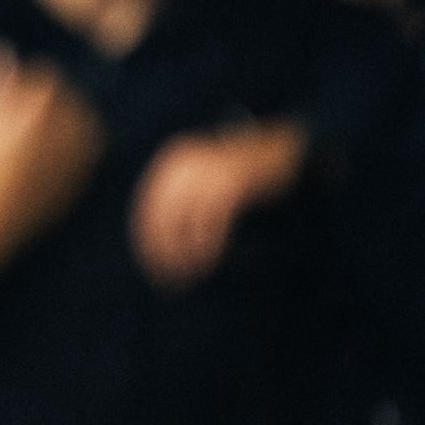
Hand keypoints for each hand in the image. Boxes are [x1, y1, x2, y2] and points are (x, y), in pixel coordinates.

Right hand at [0, 45, 105, 280]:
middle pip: (67, 98)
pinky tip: (49, 160)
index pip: (45, 77)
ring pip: (81, 121)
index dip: (26, 88)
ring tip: (36, 143)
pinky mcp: (83, 176)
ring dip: (65, 124)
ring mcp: (77, 152)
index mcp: (36, 108)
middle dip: (47, 105)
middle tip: (20, 129)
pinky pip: (89, 148)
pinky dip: (75, 147)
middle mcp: (64, 127)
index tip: (10, 106)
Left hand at [129, 120, 307, 289]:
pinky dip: (209, 242)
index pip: (147, 209)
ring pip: (187, 220)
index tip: (153, 267)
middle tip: (171, 276)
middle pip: (163, 217)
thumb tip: (162, 248)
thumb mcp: (201, 184)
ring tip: (192, 272)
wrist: (277, 147)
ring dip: (186, 251)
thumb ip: (180, 207)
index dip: (148, 242)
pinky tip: (209, 259)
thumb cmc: (236, 175)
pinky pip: (214, 219)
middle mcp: (186, 165)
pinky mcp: (235, 180)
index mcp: (171, 166)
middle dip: (164, 251)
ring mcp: (210, 170)